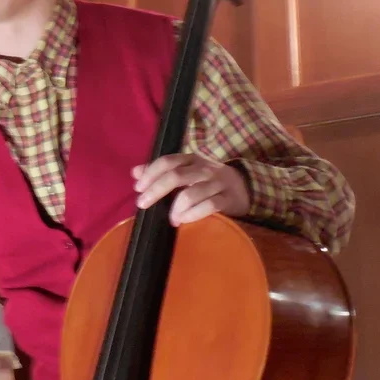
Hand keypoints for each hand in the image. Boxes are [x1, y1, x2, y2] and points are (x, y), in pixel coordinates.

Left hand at [133, 154, 249, 225]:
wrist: (244, 188)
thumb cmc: (206, 181)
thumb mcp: (185, 172)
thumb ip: (160, 172)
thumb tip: (135, 172)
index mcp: (191, 159)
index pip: (168, 161)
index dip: (150, 173)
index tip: (138, 188)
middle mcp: (204, 168)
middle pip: (176, 176)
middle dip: (155, 191)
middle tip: (142, 204)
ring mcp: (217, 183)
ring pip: (191, 193)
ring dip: (175, 208)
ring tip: (170, 218)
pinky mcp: (228, 198)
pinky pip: (208, 206)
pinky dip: (192, 215)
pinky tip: (183, 220)